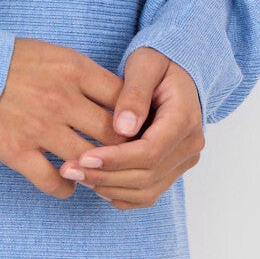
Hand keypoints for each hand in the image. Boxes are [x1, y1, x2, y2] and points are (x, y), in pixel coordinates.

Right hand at [0, 37, 134, 199]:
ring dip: (97, 171)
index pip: (125, 99)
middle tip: (125, 159)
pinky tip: (67, 183)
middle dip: (124, 150)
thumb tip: (123, 102)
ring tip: (96, 173)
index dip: (136, 119)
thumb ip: (87, 77)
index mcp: (74, 69)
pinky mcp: (15, 150)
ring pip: (88, 161)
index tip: (136, 130)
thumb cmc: (13, 62)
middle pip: (113, 134)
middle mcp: (61, 98)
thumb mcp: (55, 55)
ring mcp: (38, 126)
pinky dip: (66, 188)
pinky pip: (53, 181)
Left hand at [57, 47, 204, 207]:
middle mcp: (189, 146)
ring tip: (77, 174)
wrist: (175, 72)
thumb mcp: (145, 65)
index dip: (116, 159)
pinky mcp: (172, 170)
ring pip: (146, 191)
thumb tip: (123, 128)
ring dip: (109, 188)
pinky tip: (95, 183)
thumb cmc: (157, 63)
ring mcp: (183, 161)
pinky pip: (147, 195)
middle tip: (69, 169)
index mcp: (185, 119)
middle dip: (105, 176)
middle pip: (146, 176)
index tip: (84, 156)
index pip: (150, 152)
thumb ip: (134, 94)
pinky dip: (121, 195)